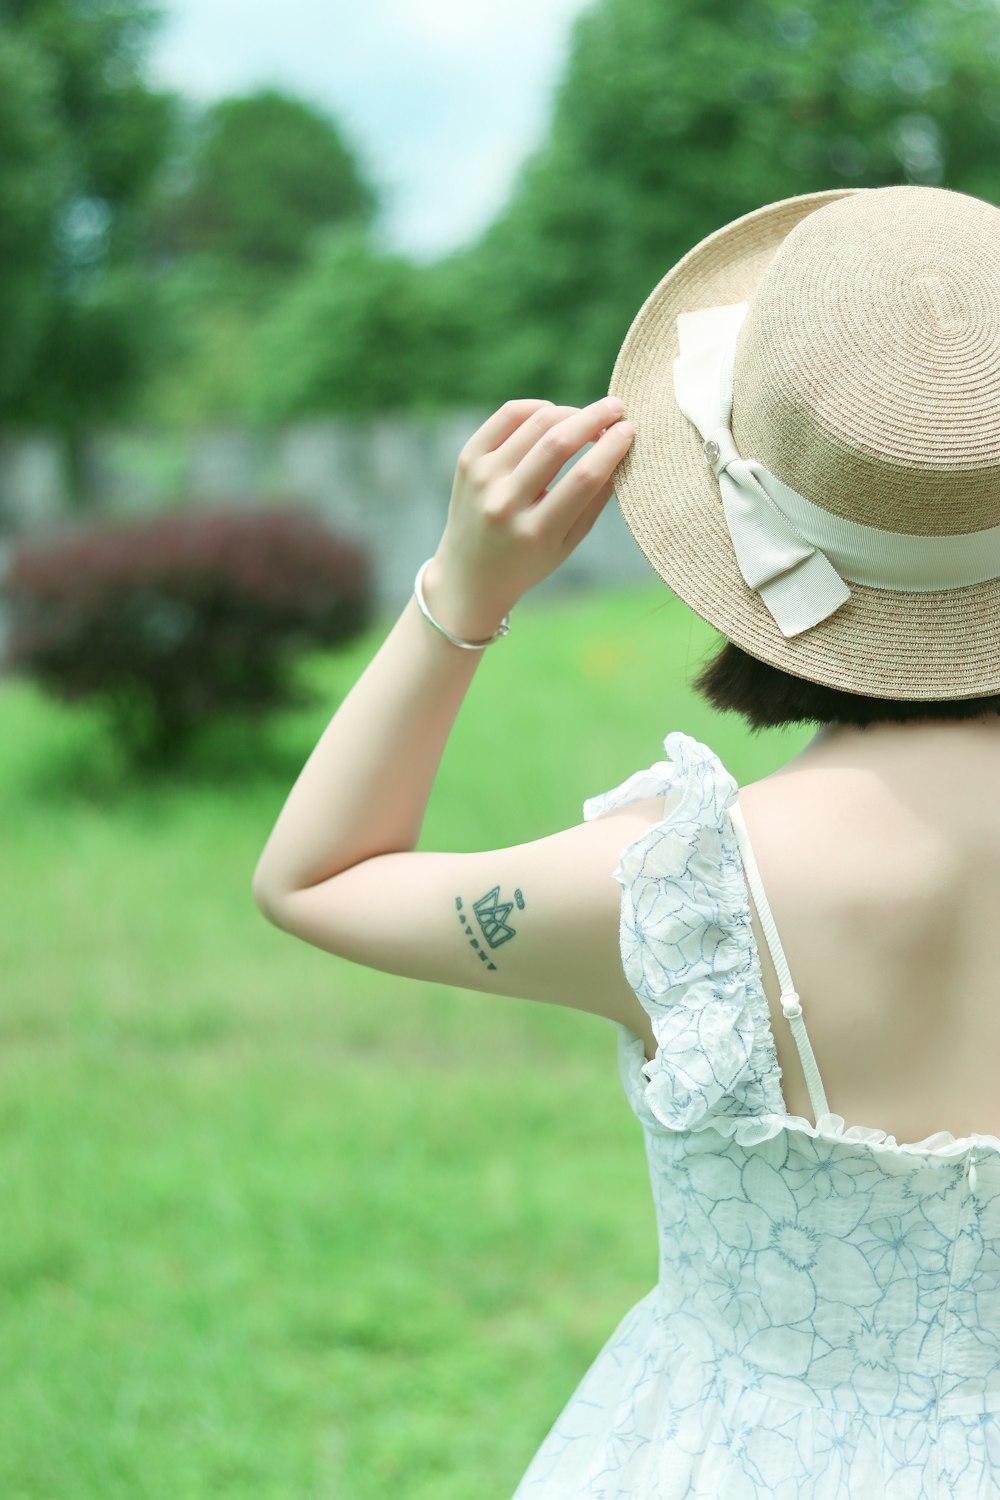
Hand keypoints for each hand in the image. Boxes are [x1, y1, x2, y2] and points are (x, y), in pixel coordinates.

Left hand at [422, 396, 633, 640]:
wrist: (470, 575)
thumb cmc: (529, 560)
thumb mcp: (567, 544)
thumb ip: (595, 501)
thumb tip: (621, 450)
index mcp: (535, 532)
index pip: (583, 479)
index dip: (612, 448)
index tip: (629, 430)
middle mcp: (504, 504)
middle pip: (557, 444)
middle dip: (594, 418)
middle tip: (617, 407)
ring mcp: (482, 479)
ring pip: (534, 423)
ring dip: (569, 412)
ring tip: (587, 417)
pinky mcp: (468, 460)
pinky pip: (507, 416)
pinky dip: (536, 408)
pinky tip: (553, 414)